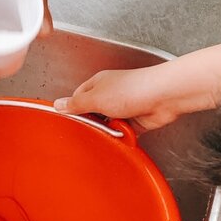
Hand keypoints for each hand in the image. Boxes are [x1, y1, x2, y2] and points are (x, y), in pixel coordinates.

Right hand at [54, 65, 180, 132]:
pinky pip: (123, 133)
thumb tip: (58, 104)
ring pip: (108, 125)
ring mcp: (124, 108)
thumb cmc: (132, 89)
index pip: (78, 97)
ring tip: (109, 132)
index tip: (69, 120)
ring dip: (108, 131)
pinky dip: (122, 137)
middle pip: (93, 113)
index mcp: (98, 84)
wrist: (163, 97)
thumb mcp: (95, 98)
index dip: (73, 109)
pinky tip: (122, 137)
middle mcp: (111, 94)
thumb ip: (76, 104)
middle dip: (92, 123)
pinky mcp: (136, 121)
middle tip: (90, 129)